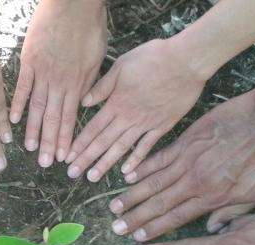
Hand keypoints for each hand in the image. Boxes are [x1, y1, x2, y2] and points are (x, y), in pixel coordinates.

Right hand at [10, 0, 106, 165]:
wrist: (73, 3)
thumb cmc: (89, 26)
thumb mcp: (98, 56)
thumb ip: (91, 81)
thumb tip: (86, 102)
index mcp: (77, 83)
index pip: (70, 118)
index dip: (66, 139)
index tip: (62, 157)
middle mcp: (59, 83)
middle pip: (53, 118)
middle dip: (49, 143)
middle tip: (44, 164)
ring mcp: (43, 73)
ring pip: (37, 107)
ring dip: (33, 130)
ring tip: (29, 149)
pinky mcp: (29, 61)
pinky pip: (22, 87)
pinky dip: (17, 104)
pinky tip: (13, 121)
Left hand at [66, 38, 204, 181]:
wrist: (187, 61)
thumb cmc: (154, 57)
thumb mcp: (122, 65)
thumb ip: (102, 86)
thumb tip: (84, 102)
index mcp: (117, 102)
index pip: (93, 128)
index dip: (79, 143)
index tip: (67, 157)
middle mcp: (128, 117)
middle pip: (103, 141)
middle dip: (86, 158)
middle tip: (72, 173)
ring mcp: (146, 123)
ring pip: (121, 148)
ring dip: (105, 163)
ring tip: (92, 177)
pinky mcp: (162, 126)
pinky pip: (146, 147)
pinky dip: (136, 160)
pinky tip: (126, 173)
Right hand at [109, 92, 254, 240]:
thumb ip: (233, 213)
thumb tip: (213, 229)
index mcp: (212, 198)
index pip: (177, 218)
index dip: (155, 229)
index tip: (137, 239)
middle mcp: (194, 182)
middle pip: (159, 204)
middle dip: (136, 217)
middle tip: (116, 227)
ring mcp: (188, 161)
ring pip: (154, 182)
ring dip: (133, 196)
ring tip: (114, 206)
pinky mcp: (186, 142)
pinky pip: (159, 157)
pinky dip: (142, 167)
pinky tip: (127, 175)